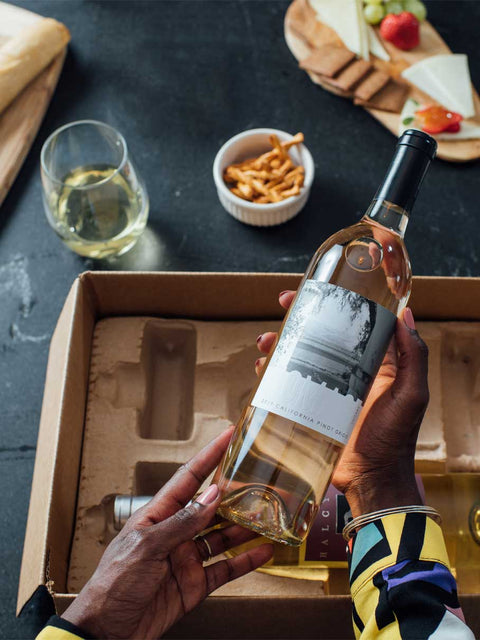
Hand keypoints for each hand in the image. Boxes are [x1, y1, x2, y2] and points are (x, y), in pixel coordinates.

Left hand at [62, 427, 271, 638]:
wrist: (107, 631)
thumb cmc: (113, 584)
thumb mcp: (147, 547)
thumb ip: (183, 523)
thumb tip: (211, 496)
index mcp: (158, 515)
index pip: (189, 478)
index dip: (209, 456)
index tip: (228, 437)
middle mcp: (176, 533)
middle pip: (211, 506)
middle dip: (235, 493)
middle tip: (260, 479)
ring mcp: (187, 558)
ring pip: (222, 535)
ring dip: (245, 526)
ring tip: (268, 516)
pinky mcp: (195, 584)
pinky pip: (225, 568)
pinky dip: (245, 561)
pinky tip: (262, 552)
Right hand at [256, 291, 428, 517]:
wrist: (370, 479)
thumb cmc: (395, 439)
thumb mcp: (411, 395)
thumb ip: (412, 357)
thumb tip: (405, 315)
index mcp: (373, 362)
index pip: (352, 322)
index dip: (336, 301)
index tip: (319, 286)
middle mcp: (346, 369)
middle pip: (319, 332)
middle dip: (300, 314)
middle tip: (284, 302)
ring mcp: (324, 387)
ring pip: (298, 353)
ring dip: (280, 340)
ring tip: (266, 341)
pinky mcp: (307, 405)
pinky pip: (286, 381)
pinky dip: (272, 371)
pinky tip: (263, 368)